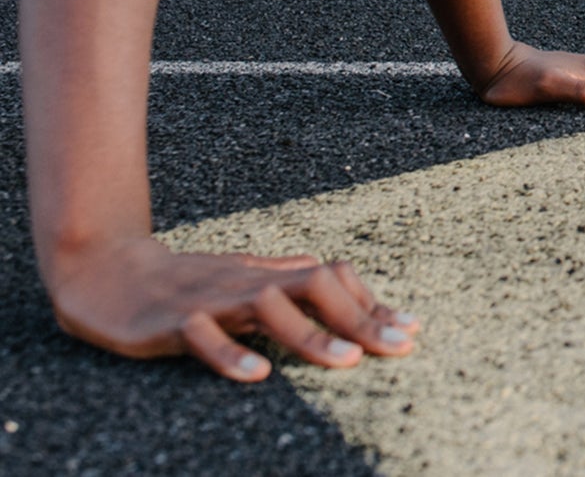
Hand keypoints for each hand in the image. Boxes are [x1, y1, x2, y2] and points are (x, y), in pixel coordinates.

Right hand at [47, 236, 417, 381]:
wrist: (110, 272)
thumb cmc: (190, 280)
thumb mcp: (248, 278)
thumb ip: (292, 280)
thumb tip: (340, 278)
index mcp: (271, 275)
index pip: (334, 280)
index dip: (373, 304)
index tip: (412, 330)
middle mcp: (251, 280)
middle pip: (315, 287)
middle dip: (360, 318)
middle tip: (399, 347)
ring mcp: (213, 298)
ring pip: (268, 307)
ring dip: (310, 334)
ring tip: (347, 362)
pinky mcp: (173, 321)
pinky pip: (204, 336)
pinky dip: (231, 353)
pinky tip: (258, 375)